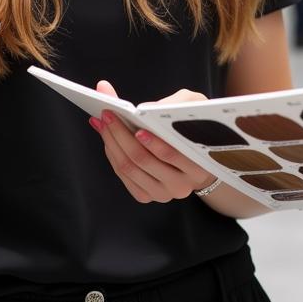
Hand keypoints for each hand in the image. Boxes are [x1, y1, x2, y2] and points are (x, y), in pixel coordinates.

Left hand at [90, 82, 216, 203]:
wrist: (200, 159)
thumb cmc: (197, 129)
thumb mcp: (197, 108)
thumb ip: (177, 105)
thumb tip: (147, 109)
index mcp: (199, 166)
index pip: (171, 153)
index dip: (152, 140)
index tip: (135, 120)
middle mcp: (181, 185)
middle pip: (143, 160)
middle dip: (121, 134)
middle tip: (108, 114)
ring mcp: (162, 193)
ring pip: (129, 168)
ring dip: (112, 143)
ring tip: (102, 123)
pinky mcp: (147, 196)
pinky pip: (124, 175)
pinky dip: (113, 155)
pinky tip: (109, 139)